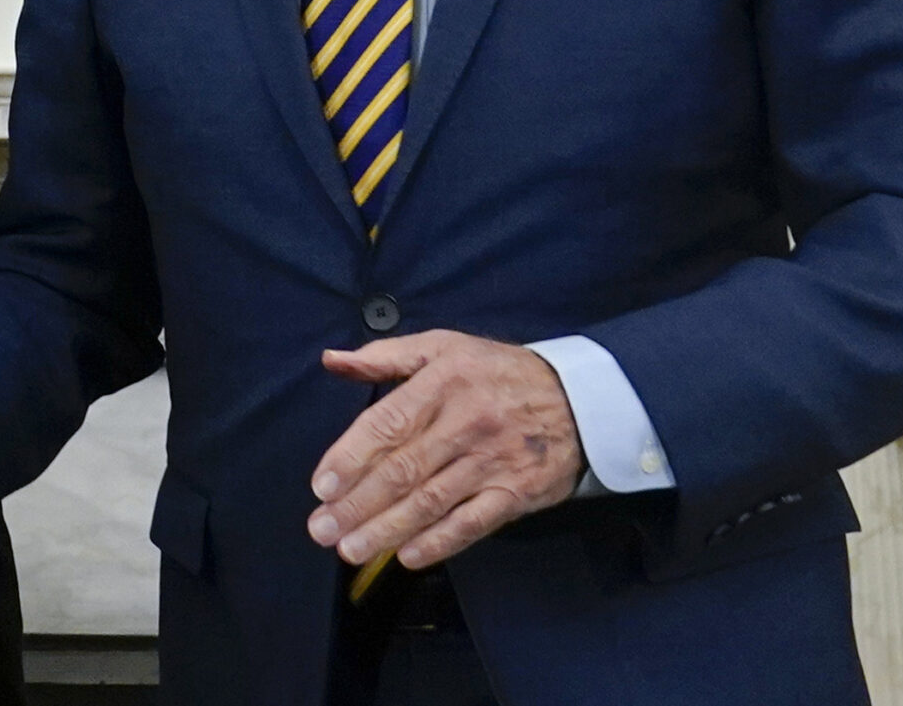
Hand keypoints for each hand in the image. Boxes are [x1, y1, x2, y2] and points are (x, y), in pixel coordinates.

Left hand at [306, 330, 583, 571]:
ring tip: (350, 549)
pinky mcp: (516, 493)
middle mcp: (465, 421)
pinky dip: (439, 542)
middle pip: (403, 469)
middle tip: (321, 530)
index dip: (351, 457)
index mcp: (442, 381)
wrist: (580, 400)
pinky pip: (472, 523)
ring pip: (431, 500)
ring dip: (386, 529)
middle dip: (357, 504)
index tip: (321, 486)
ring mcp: (492, 460)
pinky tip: (406, 556)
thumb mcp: (444, 347)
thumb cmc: (498, 373)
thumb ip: (385, 357)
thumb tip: (332, 360)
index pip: (387, 422)